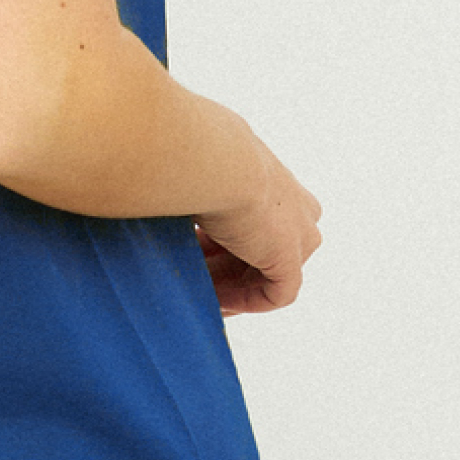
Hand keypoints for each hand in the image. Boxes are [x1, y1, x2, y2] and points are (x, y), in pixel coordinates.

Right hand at [195, 146, 322, 314]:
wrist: (213, 164)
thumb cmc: (200, 157)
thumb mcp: (201, 171)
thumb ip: (196, 185)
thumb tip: (159, 190)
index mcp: (278, 183)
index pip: (254, 224)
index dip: (219, 243)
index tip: (190, 252)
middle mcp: (296, 209)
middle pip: (260, 252)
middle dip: (222, 268)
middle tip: (189, 275)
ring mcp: (300, 237)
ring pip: (266, 274)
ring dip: (229, 286)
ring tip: (195, 291)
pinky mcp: (292, 262)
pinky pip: (274, 295)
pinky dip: (243, 302)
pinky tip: (213, 300)